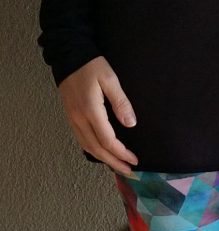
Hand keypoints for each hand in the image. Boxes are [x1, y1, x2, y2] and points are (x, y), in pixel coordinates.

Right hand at [58, 56, 138, 174]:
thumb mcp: (110, 79)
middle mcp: (79, 119)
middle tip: (128, 170)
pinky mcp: (71, 117)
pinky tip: (103, 153)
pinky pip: (82, 140)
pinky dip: (94, 151)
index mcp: (91, 110)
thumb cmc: (90, 65)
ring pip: (88, 147)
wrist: (67, 54)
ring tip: (118, 165)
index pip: (108, 141)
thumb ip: (121, 102)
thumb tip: (131, 124)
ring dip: (104, 159)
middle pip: (97, 149)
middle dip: (114, 162)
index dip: (122, 153)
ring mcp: (73, 119)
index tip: (134, 160)